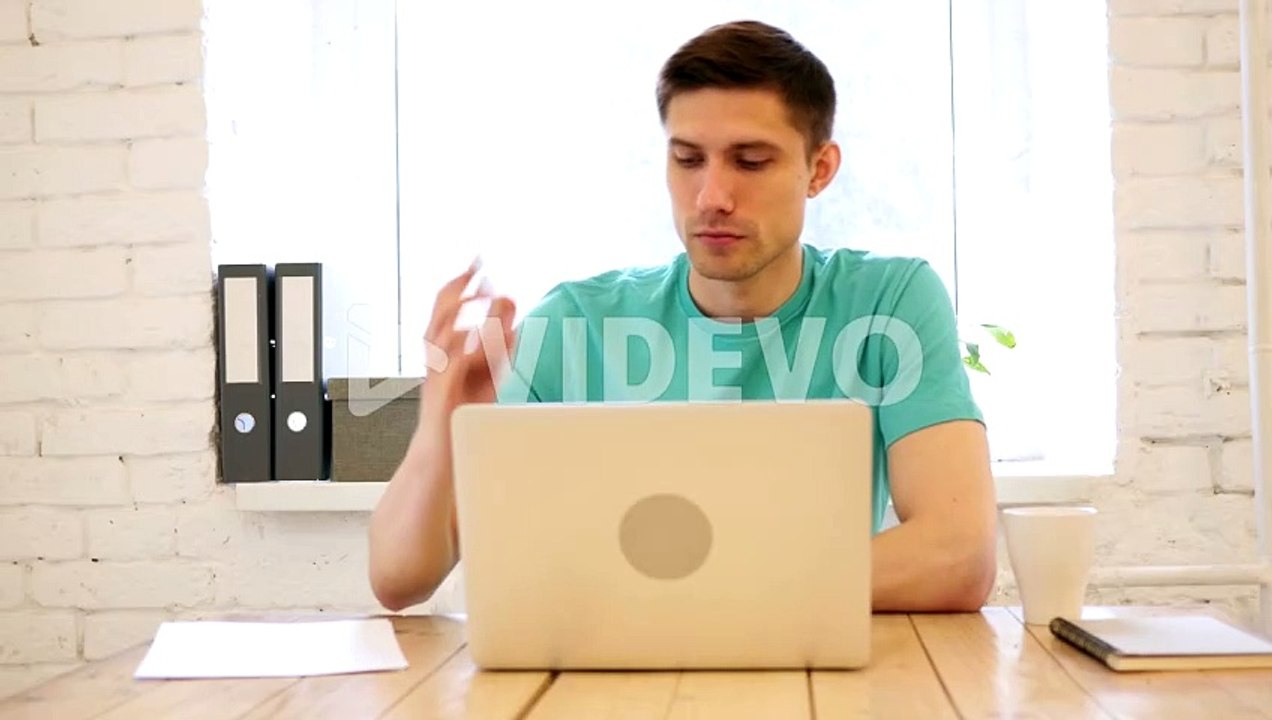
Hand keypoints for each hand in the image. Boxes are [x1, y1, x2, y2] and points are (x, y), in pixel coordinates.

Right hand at [418, 259, 517, 426]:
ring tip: (482, 294)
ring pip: (444, 332)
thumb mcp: (488, 371)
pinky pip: (450, 364)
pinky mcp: (441, 391)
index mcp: (443, 346)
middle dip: (458, 287)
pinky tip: (477, 336)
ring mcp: (436, 371)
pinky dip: (463, 349)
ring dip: (462, 312)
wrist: (443, 449)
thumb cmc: (463, 409)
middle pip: (440, 311)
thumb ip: (499, 342)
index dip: (461, 281)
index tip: (478, 261)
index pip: (447, 304)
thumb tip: (511, 313)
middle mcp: (436, 355)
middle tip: (477, 266)